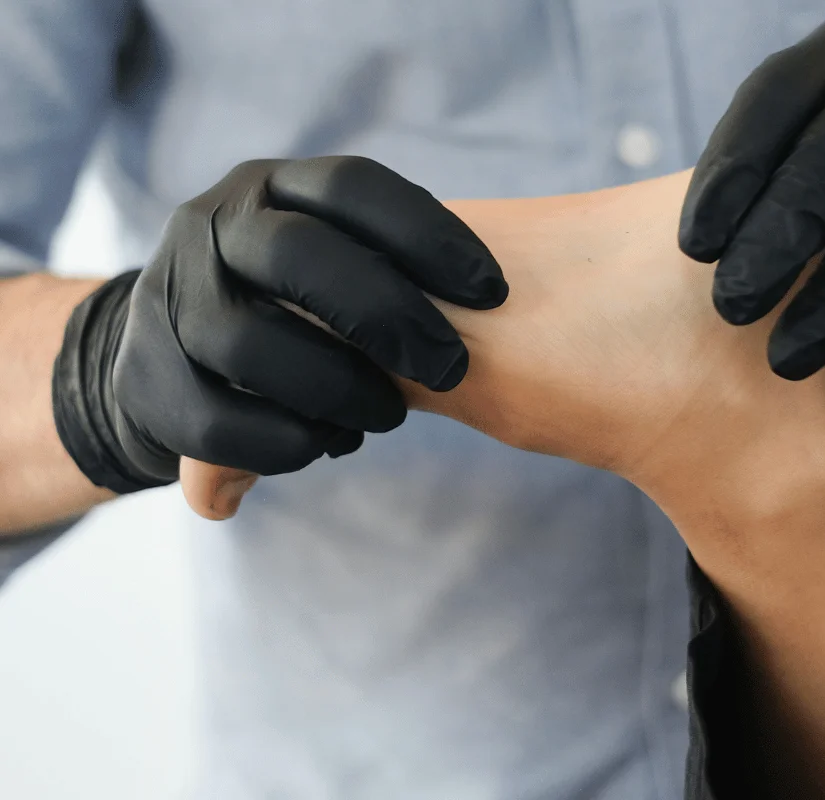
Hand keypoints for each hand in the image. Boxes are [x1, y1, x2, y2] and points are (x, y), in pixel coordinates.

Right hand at [52, 156, 507, 493]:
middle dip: (389, 316)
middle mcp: (211, 227)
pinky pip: (218, 423)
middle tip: (450, 368)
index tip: (493, 293)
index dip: (430, 236)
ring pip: (254, 344)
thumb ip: (389, 263)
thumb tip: (498, 300)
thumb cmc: (292, 304)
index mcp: (271, 187)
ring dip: (341, 390)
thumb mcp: (333, 258)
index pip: (353, 187)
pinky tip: (329, 443)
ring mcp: (170, 300)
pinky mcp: (145, 379)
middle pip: (302, 256)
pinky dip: (288, 442)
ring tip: (386, 415)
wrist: (174, 350)